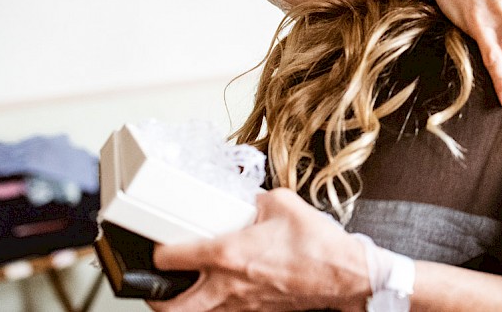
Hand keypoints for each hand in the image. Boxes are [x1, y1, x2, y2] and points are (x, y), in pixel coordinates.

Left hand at [149, 189, 368, 311]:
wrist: (345, 275)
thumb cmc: (317, 245)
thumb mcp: (282, 203)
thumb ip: (256, 199)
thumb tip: (249, 200)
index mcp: (228, 255)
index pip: (171, 259)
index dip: (158, 250)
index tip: (160, 243)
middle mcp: (227, 286)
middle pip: (170, 305)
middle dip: (156, 296)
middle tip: (156, 284)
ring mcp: (241, 305)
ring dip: (186, 303)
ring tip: (186, 289)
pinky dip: (216, 306)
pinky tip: (224, 290)